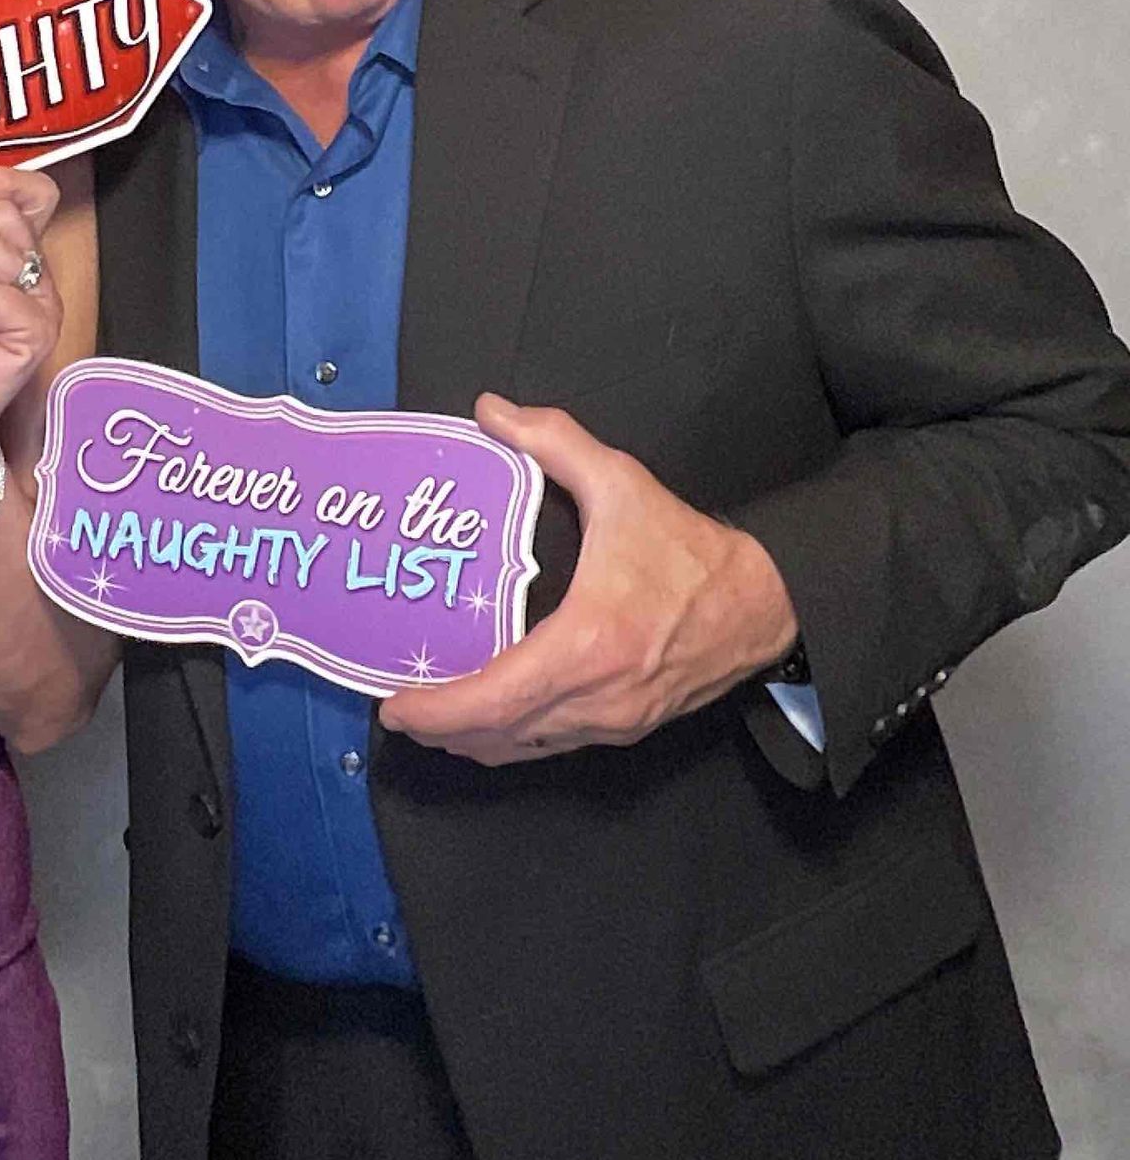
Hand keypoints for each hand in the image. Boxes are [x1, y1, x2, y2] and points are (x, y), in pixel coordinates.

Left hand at [378, 393, 798, 766]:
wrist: (764, 604)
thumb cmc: (689, 550)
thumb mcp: (621, 483)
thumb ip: (553, 441)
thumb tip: (490, 411)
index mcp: (587, 644)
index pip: (496, 699)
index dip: (439, 711)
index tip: (395, 707)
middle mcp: (597, 698)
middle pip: (500, 736)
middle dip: (442, 732)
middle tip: (399, 711)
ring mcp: (613, 721)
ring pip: (526, 749)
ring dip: (474, 742)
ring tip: (433, 717)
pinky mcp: (627, 728)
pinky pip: (554, 745)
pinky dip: (513, 740)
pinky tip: (490, 721)